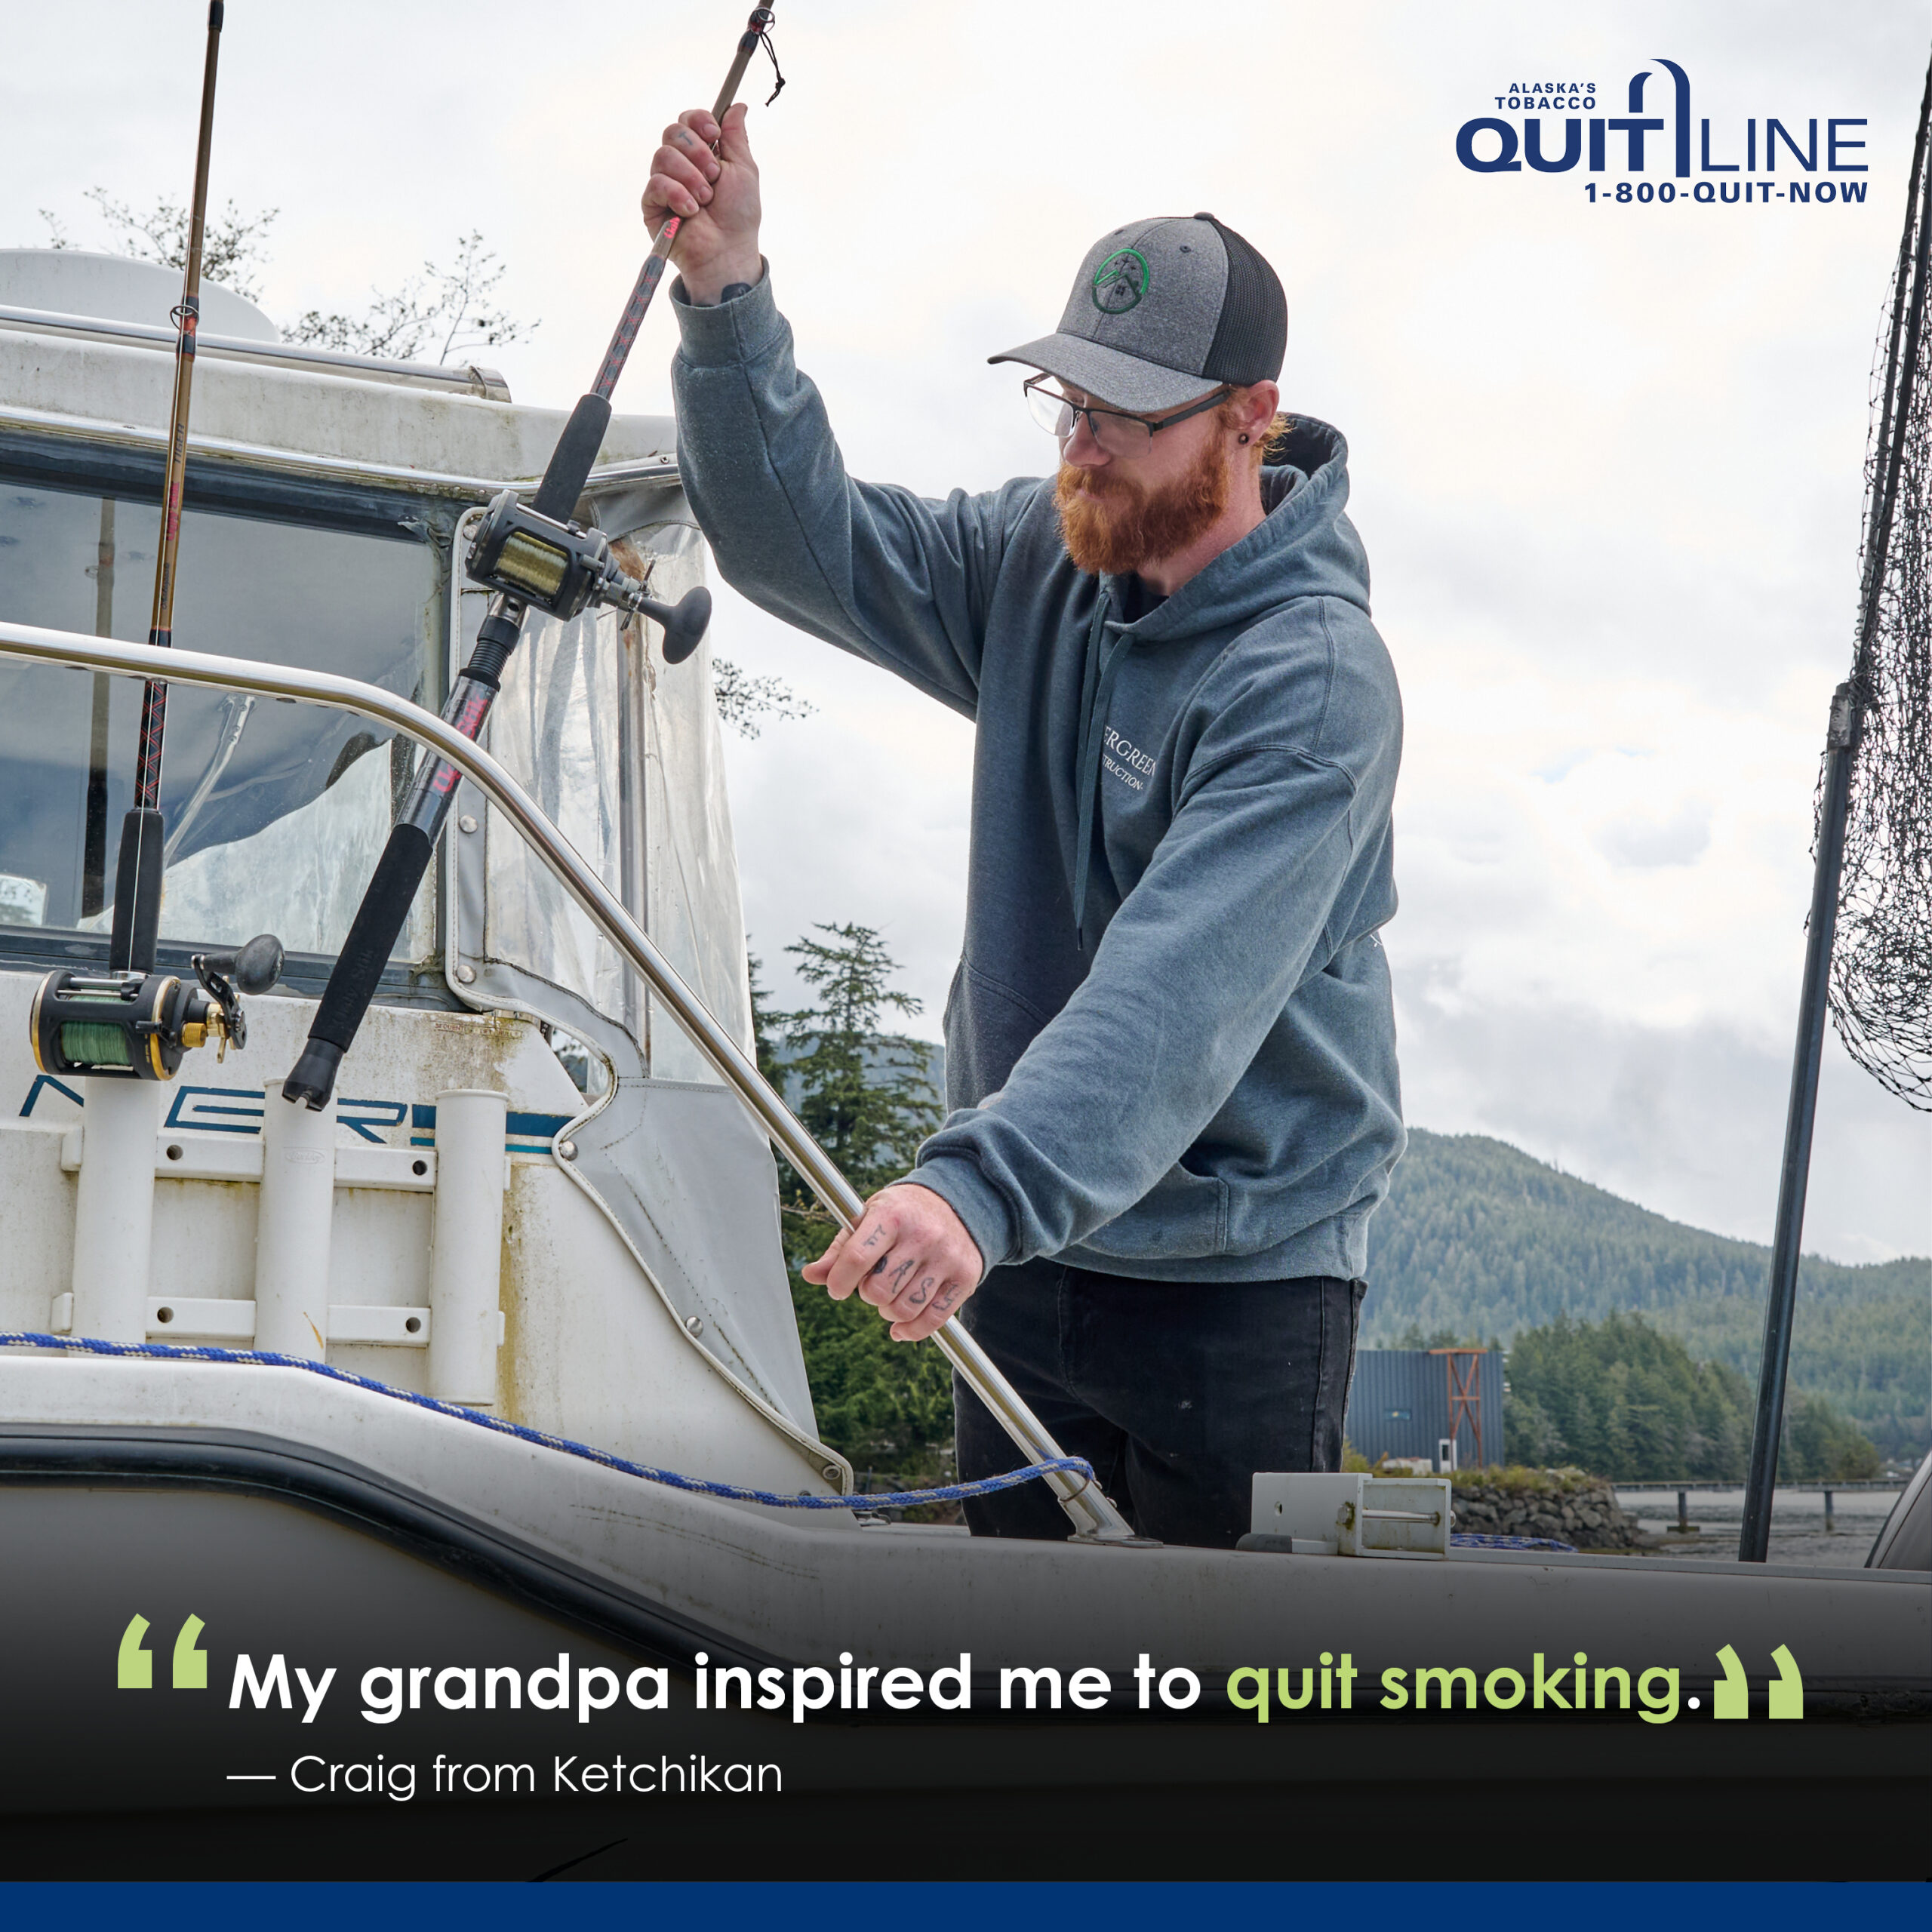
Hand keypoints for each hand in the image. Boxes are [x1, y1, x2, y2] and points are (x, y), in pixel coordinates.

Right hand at [642, 103, 762, 304]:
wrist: (728, 251)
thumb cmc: (739, 215)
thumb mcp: (744, 169)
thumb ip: (736, 136)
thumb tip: (738, 105)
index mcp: (700, 153)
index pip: (687, 120)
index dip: (699, 122)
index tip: (715, 136)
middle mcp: (679, 165)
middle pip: (673, 131)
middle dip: (698, 152)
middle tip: (714, 176)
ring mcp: (664, 183)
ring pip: (663, 155)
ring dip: (690, 177)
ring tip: (705, 200)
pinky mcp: (652, 204)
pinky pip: (656, 183)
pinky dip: (677, 194)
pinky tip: (691, 211)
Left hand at [802, 1184, 984, 1343]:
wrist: (958, 1203)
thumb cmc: (903, 1214)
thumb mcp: (869, 1218)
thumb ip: (841, 1249)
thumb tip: (810, 1275)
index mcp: (892, 1215)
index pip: (856, 1258)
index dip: (839, 1282)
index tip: (837, 1288)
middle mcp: (922, 1235)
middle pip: (879, 1291)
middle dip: (868, 1295)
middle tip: (872, 1284)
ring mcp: (946, 1257)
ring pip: (904, 1309)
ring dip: (888, 1313)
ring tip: (890, 1297)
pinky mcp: (965, 1277)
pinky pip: (934, 1320)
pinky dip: (912, 1331)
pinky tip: (901, 1327)